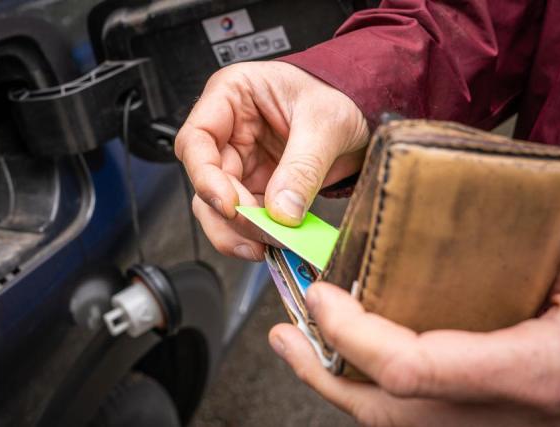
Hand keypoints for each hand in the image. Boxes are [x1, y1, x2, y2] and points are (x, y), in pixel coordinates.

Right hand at [175, 61, 367, 260]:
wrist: (363, 113)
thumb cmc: (338, 94)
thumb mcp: (326, 123)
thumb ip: (303, 167)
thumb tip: (282, 213)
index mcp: (231, 95)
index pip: (196, 139)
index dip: (204, 176)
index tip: (230, 205)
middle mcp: (227, 130)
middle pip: (203, 180)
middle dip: (228, 212)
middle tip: (258, 231)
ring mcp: (240, 161)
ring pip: (216, 205)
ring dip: (236, 231)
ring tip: (266, 244)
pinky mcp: (256, 187)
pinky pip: (245, 217)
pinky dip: (256, 234)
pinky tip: (275, 241)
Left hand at [269, 232, 559, 425]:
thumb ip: (519, 249)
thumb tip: (446, 226)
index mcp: (535, 370)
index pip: (413, 368)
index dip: (353, 336)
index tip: (321, 294)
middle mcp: (508, 414)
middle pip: (388, 412)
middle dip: (323, 374)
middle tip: (285, 336)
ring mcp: (499, 426)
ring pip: (398, 422)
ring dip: (340, 384)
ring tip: (302, 348)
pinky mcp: (492, 421)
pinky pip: (418, 415)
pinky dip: (375, 390)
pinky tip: (354, 361)